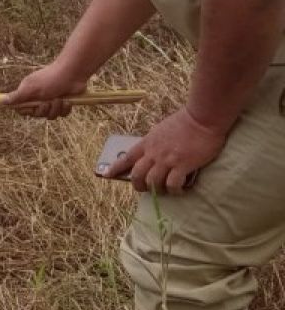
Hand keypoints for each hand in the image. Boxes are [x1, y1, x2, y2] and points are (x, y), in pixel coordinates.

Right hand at [2, 61, 88, 118]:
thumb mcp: (31, 88)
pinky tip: (67, 101)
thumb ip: (17, 96)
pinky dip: (65, 109)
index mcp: (29, 93)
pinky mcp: (63, 104)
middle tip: (48, 101)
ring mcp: (51, 101)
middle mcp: (39, 98)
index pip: (22, 109)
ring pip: (50, 115)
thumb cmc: (51, 79)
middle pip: (37, 114)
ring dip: (56, 108)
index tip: (32, 108)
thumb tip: (1, 101)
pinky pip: (62, 114)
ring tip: (60, 99)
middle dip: (44, 110)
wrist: (73, 74)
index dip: (28, 111)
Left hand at [106, 109, 225, 194]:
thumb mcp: (160, 130)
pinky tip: (179, 190)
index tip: (107, 175)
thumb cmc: (184, 122)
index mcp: (147, 142)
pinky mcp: (183, 165)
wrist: (202, 118)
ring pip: (153, 182)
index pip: (126, 157)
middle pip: (137, 174)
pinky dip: (174, 190)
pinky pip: (173, 184)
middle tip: (144, 189)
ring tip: (163, 191)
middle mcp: (154, 152)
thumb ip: (154, 143)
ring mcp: (167, 159)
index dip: (115, 168)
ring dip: (156, 190)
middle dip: (138, 185)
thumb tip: (151, 154)